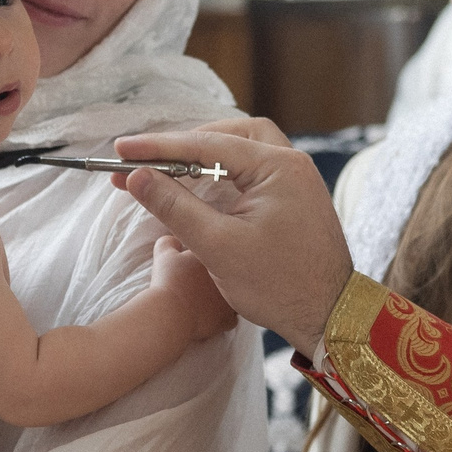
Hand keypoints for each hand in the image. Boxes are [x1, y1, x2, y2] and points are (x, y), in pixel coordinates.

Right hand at [110, 119, 353, 357]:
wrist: (329, 317)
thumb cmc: (279, 286)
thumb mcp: (217, 246)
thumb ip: (174, 206)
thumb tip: (136, 177)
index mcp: (278, 167)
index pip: (206, 144)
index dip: (158, 147)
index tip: (122, 148)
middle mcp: (292, 164)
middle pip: (229, 135)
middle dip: (184, 145)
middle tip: (146, 159)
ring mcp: (296, 181)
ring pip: (242, 149)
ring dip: (205, 156)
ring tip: (168, 170)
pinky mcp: (293, 199)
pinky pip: (252, 172)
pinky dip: (223, 174)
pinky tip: (200, 188)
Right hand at [150, 236, 236, 338]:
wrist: (171, 312)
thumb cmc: (167, 281)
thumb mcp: (163, 255)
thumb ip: (169, 242)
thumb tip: (174, 241)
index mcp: (218, 256)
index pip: (219, 254)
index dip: (209, 260)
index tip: (197, 267)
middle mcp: (231, 276)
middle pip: (230, 274)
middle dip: (220, 277)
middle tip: (201, 283)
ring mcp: (232, 298)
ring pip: (233, 296)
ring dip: (223, 297)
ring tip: (206, 300)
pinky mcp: (229, 319)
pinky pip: (231, 318)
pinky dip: (221, 318)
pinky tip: (209, 316)